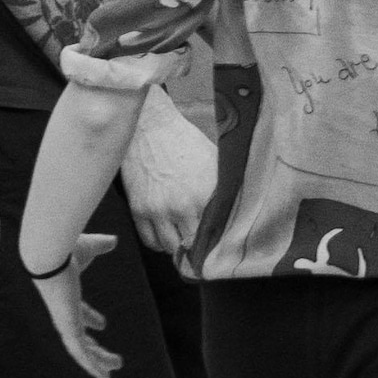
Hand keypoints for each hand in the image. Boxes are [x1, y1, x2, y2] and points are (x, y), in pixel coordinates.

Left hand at [26, 226, 121, 377]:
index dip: (91, 319)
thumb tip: (113, 240)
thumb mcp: (89, 247)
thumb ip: (100, 245)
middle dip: (94, 349)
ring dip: (95, 363)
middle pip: (79, 336)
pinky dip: (91, 367)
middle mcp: (64, 312)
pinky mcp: (67, 328)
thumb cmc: (65, 248)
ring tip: (109, 376)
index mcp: (66, 296)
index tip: (103, 325)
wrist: (49, 255)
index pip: (79, 313)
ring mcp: (64, 322)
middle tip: (109, 358)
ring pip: (80, 350)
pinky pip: (80, 353)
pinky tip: (104, 376)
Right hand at [121, 106, 218, 260]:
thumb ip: (225, 189)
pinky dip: (159, 243)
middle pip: (194, 247)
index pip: (216, 234)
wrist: (150, 127)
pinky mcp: (139, 209)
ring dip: (179, 248)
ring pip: (171, 248)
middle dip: (200, 249)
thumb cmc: (185, 141)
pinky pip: (149, 241)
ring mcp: (158, 210)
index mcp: (205, 195)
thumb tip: (237, 210)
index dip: (220, 244)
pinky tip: (167, 235)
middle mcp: (182, 207)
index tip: (222, 248)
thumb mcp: (214, 161)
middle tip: (204, 250)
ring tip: (185, 242)